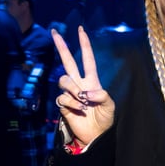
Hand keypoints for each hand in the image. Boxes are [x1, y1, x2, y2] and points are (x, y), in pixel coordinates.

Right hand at [52, 26, 114, 146]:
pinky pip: (62, 97)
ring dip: (73, 89)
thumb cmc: (104, 119)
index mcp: (92, 81)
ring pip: (64, 80)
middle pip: (67, 62)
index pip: (87, 59)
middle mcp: (79, 84)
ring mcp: (70, 93)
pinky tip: (79, 111)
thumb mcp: (110, 106)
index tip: (81, 30)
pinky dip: (71, 103)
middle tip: (54, 31)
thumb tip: (87, 92)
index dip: (84, 44)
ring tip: (83, 102)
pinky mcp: (63, 104)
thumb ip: (102, 96)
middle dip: (61, 46)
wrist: (95, 135)